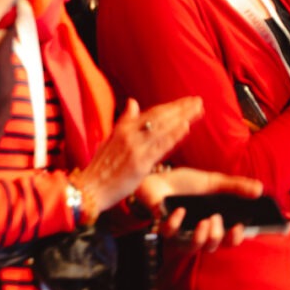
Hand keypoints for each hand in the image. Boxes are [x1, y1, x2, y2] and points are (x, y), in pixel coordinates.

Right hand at [74, 97, 204, 211]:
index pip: (153, 113)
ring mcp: (135, 149)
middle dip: (181, 109)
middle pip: (160, 118)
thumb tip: (133, 102)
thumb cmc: (100, 167)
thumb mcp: (110, 139)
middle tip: (198, 101)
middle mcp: (130, 135)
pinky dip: (173, 136)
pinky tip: (186, 127)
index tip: (187, 101)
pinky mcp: (139, 164)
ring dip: (182, 118)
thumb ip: (125, 121)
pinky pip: (160, 147)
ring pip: (162, 129)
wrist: (90, 189)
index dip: (171, 107)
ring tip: (198, 110)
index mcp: (123, 129)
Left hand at [142, 167, 263, 251]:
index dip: (236, 238)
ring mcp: (180, 234)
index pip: (229, 240)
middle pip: (212, 247)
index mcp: (213, 224)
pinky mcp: (164, 229)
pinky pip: (170, 234)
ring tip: (204, 221)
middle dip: (217, 236)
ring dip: (200, 237)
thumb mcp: (214, 182)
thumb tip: (260, 190)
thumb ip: (236, 187)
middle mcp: (198, 234)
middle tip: (216, 218)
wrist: (159, 178)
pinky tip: (180, 210)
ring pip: (192, 248)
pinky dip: (176, 223)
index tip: (240, 227)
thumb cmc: (186, 185)